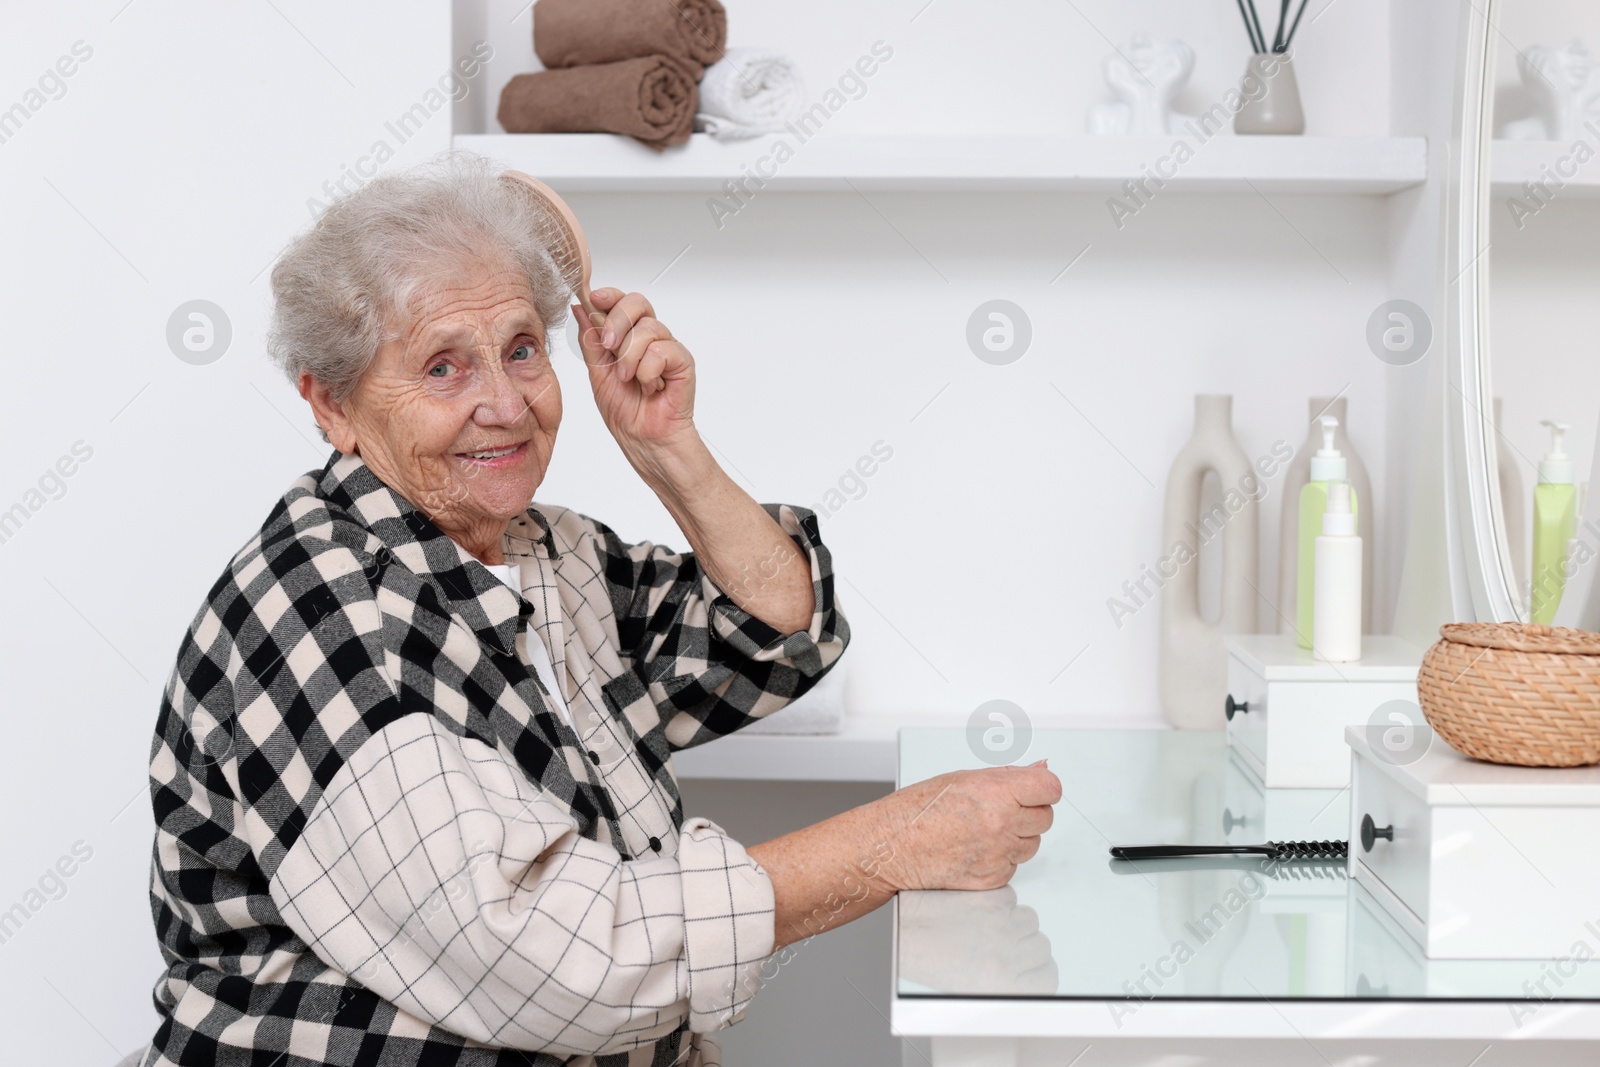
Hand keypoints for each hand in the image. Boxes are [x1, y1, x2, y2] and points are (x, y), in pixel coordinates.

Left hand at [572, 288, 695, 456]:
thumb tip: (580, 308)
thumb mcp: (597, 371)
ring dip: (630, 357)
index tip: (594, 298)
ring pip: (648, 328)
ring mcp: (667, 348)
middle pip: (639, 303)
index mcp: (628, 336)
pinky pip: (661, 350)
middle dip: (618, 320)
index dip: (609, 295)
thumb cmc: (625, 411)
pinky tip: (650, 387)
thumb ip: (591, 340)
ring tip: (629, 379)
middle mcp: (650, 338)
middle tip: (609, 345)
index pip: (622, 301)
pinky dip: (648, 372)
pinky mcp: (683, 362)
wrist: (643, 439)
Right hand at [871, 761, 1059, 891]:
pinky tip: (977, 848)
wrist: (894, 846)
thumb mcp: (964, 778)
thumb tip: (1041, 769)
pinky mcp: (992, 878)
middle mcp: (1001, 824)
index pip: (1050, 788)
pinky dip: (1002, 858)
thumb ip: (1009, 775)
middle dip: (1029, 812)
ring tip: (984, 829)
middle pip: (1045, 818)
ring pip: (1032, 844)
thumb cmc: (920, 810)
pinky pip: (1014, 866)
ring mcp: (998, 854)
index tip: (1037, 790)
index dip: (1044, 788)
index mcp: (995, 792)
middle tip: (1000, 809)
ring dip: (1017, 837)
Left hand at [899, 885, 1057, 993]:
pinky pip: (1010, 897)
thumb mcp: (975, 986)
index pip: (1047, 976)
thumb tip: (1033, 971)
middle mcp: (1006, 958)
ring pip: (1029, 918)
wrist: (906, 931)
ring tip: (984, 925)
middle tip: (998, 944)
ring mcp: (1000, 926)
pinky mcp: (990, 899)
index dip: (1037, 969)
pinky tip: (975, 909)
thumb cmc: (932, 962)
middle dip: (1023, 943)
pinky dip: (998, 900)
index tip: (1028, 966)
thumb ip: (1009, 980)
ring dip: (1012, 920)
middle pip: (1041, 945)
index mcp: (1004, 986)